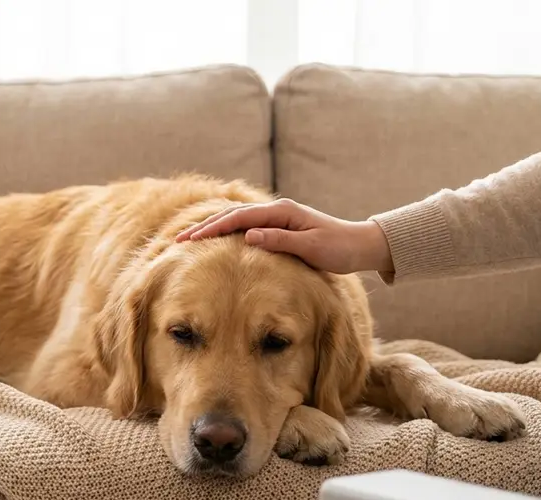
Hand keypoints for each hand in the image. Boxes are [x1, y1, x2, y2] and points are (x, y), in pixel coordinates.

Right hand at [174, 198, 393, 274]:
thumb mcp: (310, 247)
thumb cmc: (338, 248)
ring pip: (238, 219)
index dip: (213, 228)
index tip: (190, 239)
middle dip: (205, 227)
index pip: (239, 218)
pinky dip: (228, 230)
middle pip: (233, 215)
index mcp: (282, 212)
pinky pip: (247, 225)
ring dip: (214, 227)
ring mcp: (278, 217)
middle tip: (179, 239)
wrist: (360, 245)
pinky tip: (217, 238)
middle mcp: (277, 210)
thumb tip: (248, 236)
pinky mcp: (280, 226)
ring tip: (191, 238)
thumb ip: (279, 240)